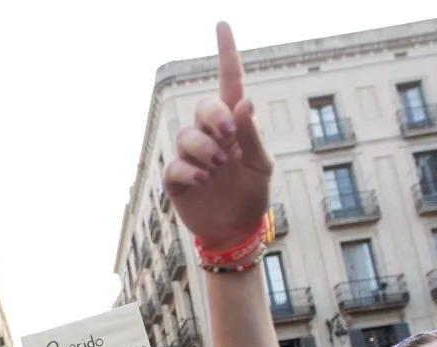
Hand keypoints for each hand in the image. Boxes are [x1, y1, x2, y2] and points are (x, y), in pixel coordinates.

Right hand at [164, 22, 272, 248]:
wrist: (236, 231)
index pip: (230, 83)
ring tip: (219, 166)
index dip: (226, 54)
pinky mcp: (177, 179)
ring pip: (186, 136)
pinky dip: (189, 170)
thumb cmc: (253, 195)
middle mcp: (211, 136)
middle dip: (214, 117)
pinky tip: (203, 179)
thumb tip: (244, 102)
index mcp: (235, 127)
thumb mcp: (262, 166)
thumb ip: (253, 135)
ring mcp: (192, 157)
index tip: (222, 25)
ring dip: (203, 149)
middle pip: (203, 107)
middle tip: (228, 136)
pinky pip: (175, 165)